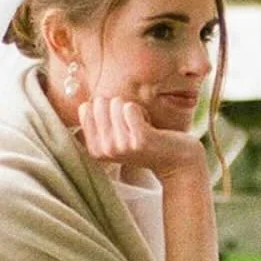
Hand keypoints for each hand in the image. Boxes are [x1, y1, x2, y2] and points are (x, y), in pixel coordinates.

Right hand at [77, 94, 204, 180]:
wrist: (176, 158)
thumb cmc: (145, 140)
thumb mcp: (116, 134)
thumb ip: (99, 121)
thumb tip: (84, 103)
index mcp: (95, 149)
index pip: (86, 108)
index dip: (105, 108)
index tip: (119, 124)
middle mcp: (105, 150)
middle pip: (99, 102)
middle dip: (119, 106)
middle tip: (133, 124)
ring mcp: (121, 146)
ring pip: (116, 103)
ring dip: (133, 109)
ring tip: (142, 126)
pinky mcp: (139, 140)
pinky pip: (130, 107)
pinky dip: (142, 110)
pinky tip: (150, 126)